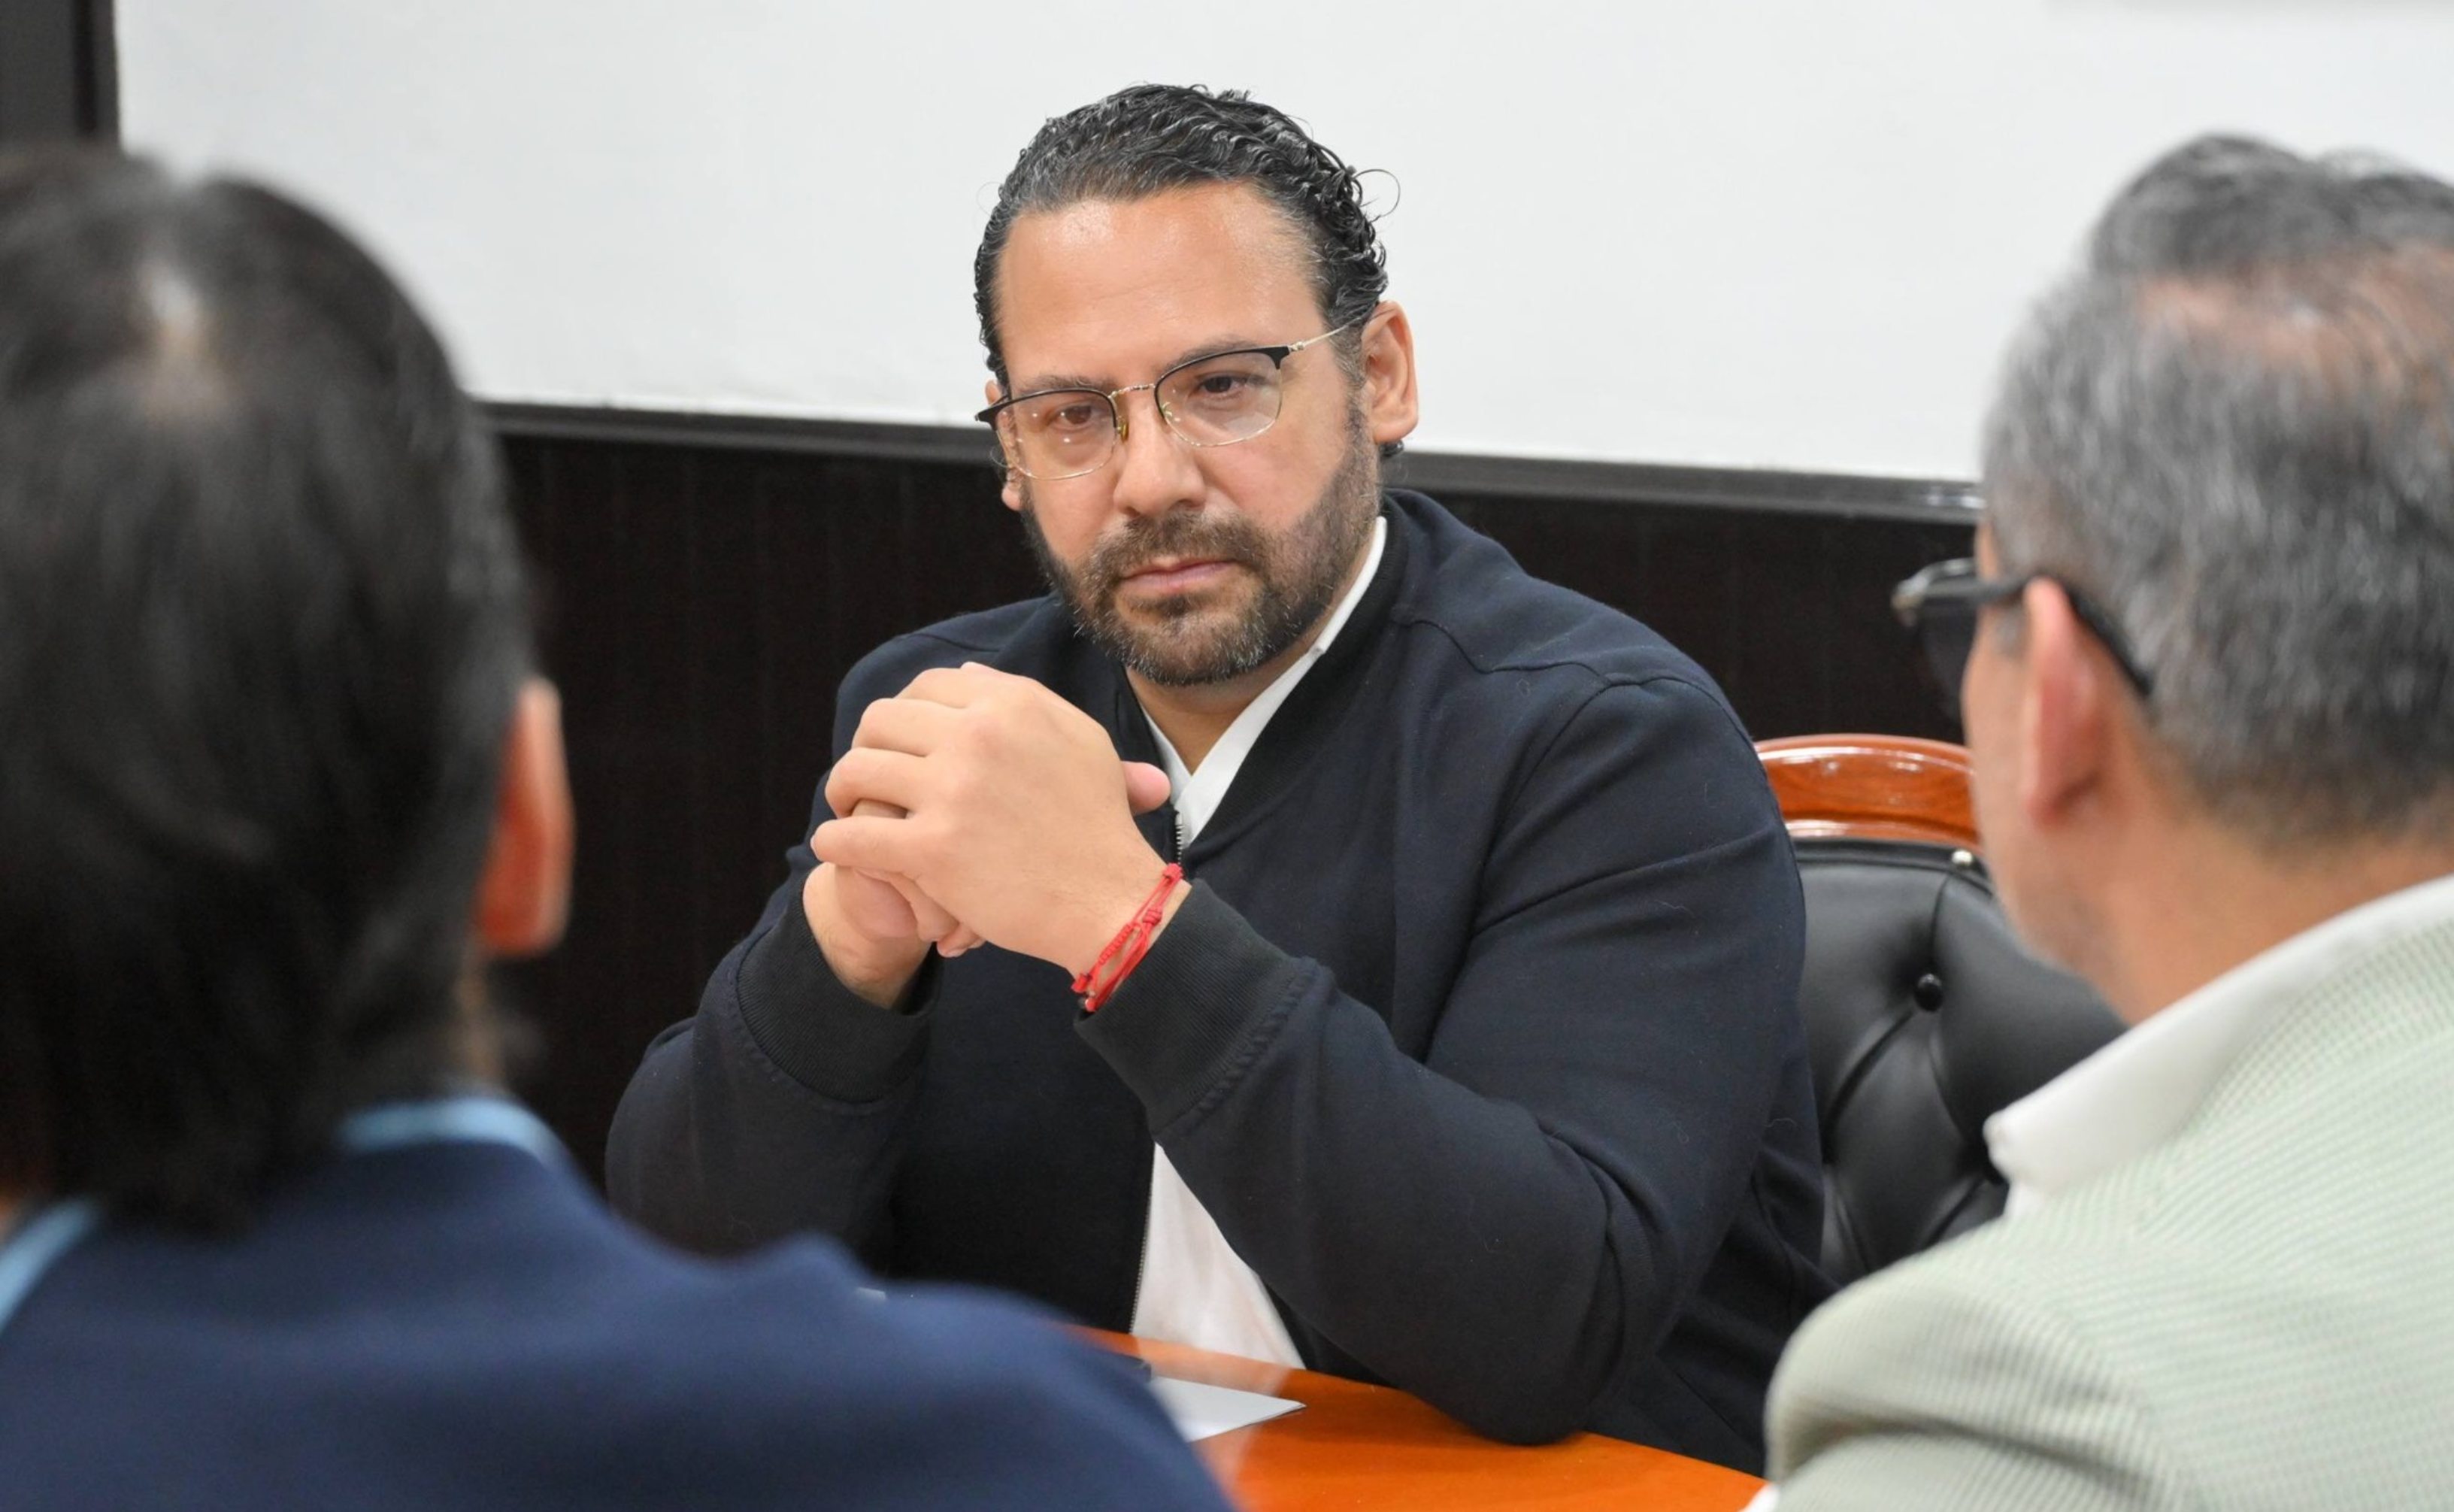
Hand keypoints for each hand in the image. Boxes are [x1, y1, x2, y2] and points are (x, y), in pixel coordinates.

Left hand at [813, 665, 1178, 974]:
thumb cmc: (1098, 824)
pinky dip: (833, 840)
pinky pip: (853, 834)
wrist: (1108, 898)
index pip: (926, 686)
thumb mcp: (1080, 739)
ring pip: (857, 771)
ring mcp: (953, 791)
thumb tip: (966, 677)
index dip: (904, 712)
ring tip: (845, 809)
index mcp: (1011, 705)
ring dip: (841, 790)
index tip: (899, 741)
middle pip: (882, 721)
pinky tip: (833, 845)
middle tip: (866, 777)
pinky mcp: (933, 848)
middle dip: (866, 746)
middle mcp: (979, 736)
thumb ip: (1023, 701)